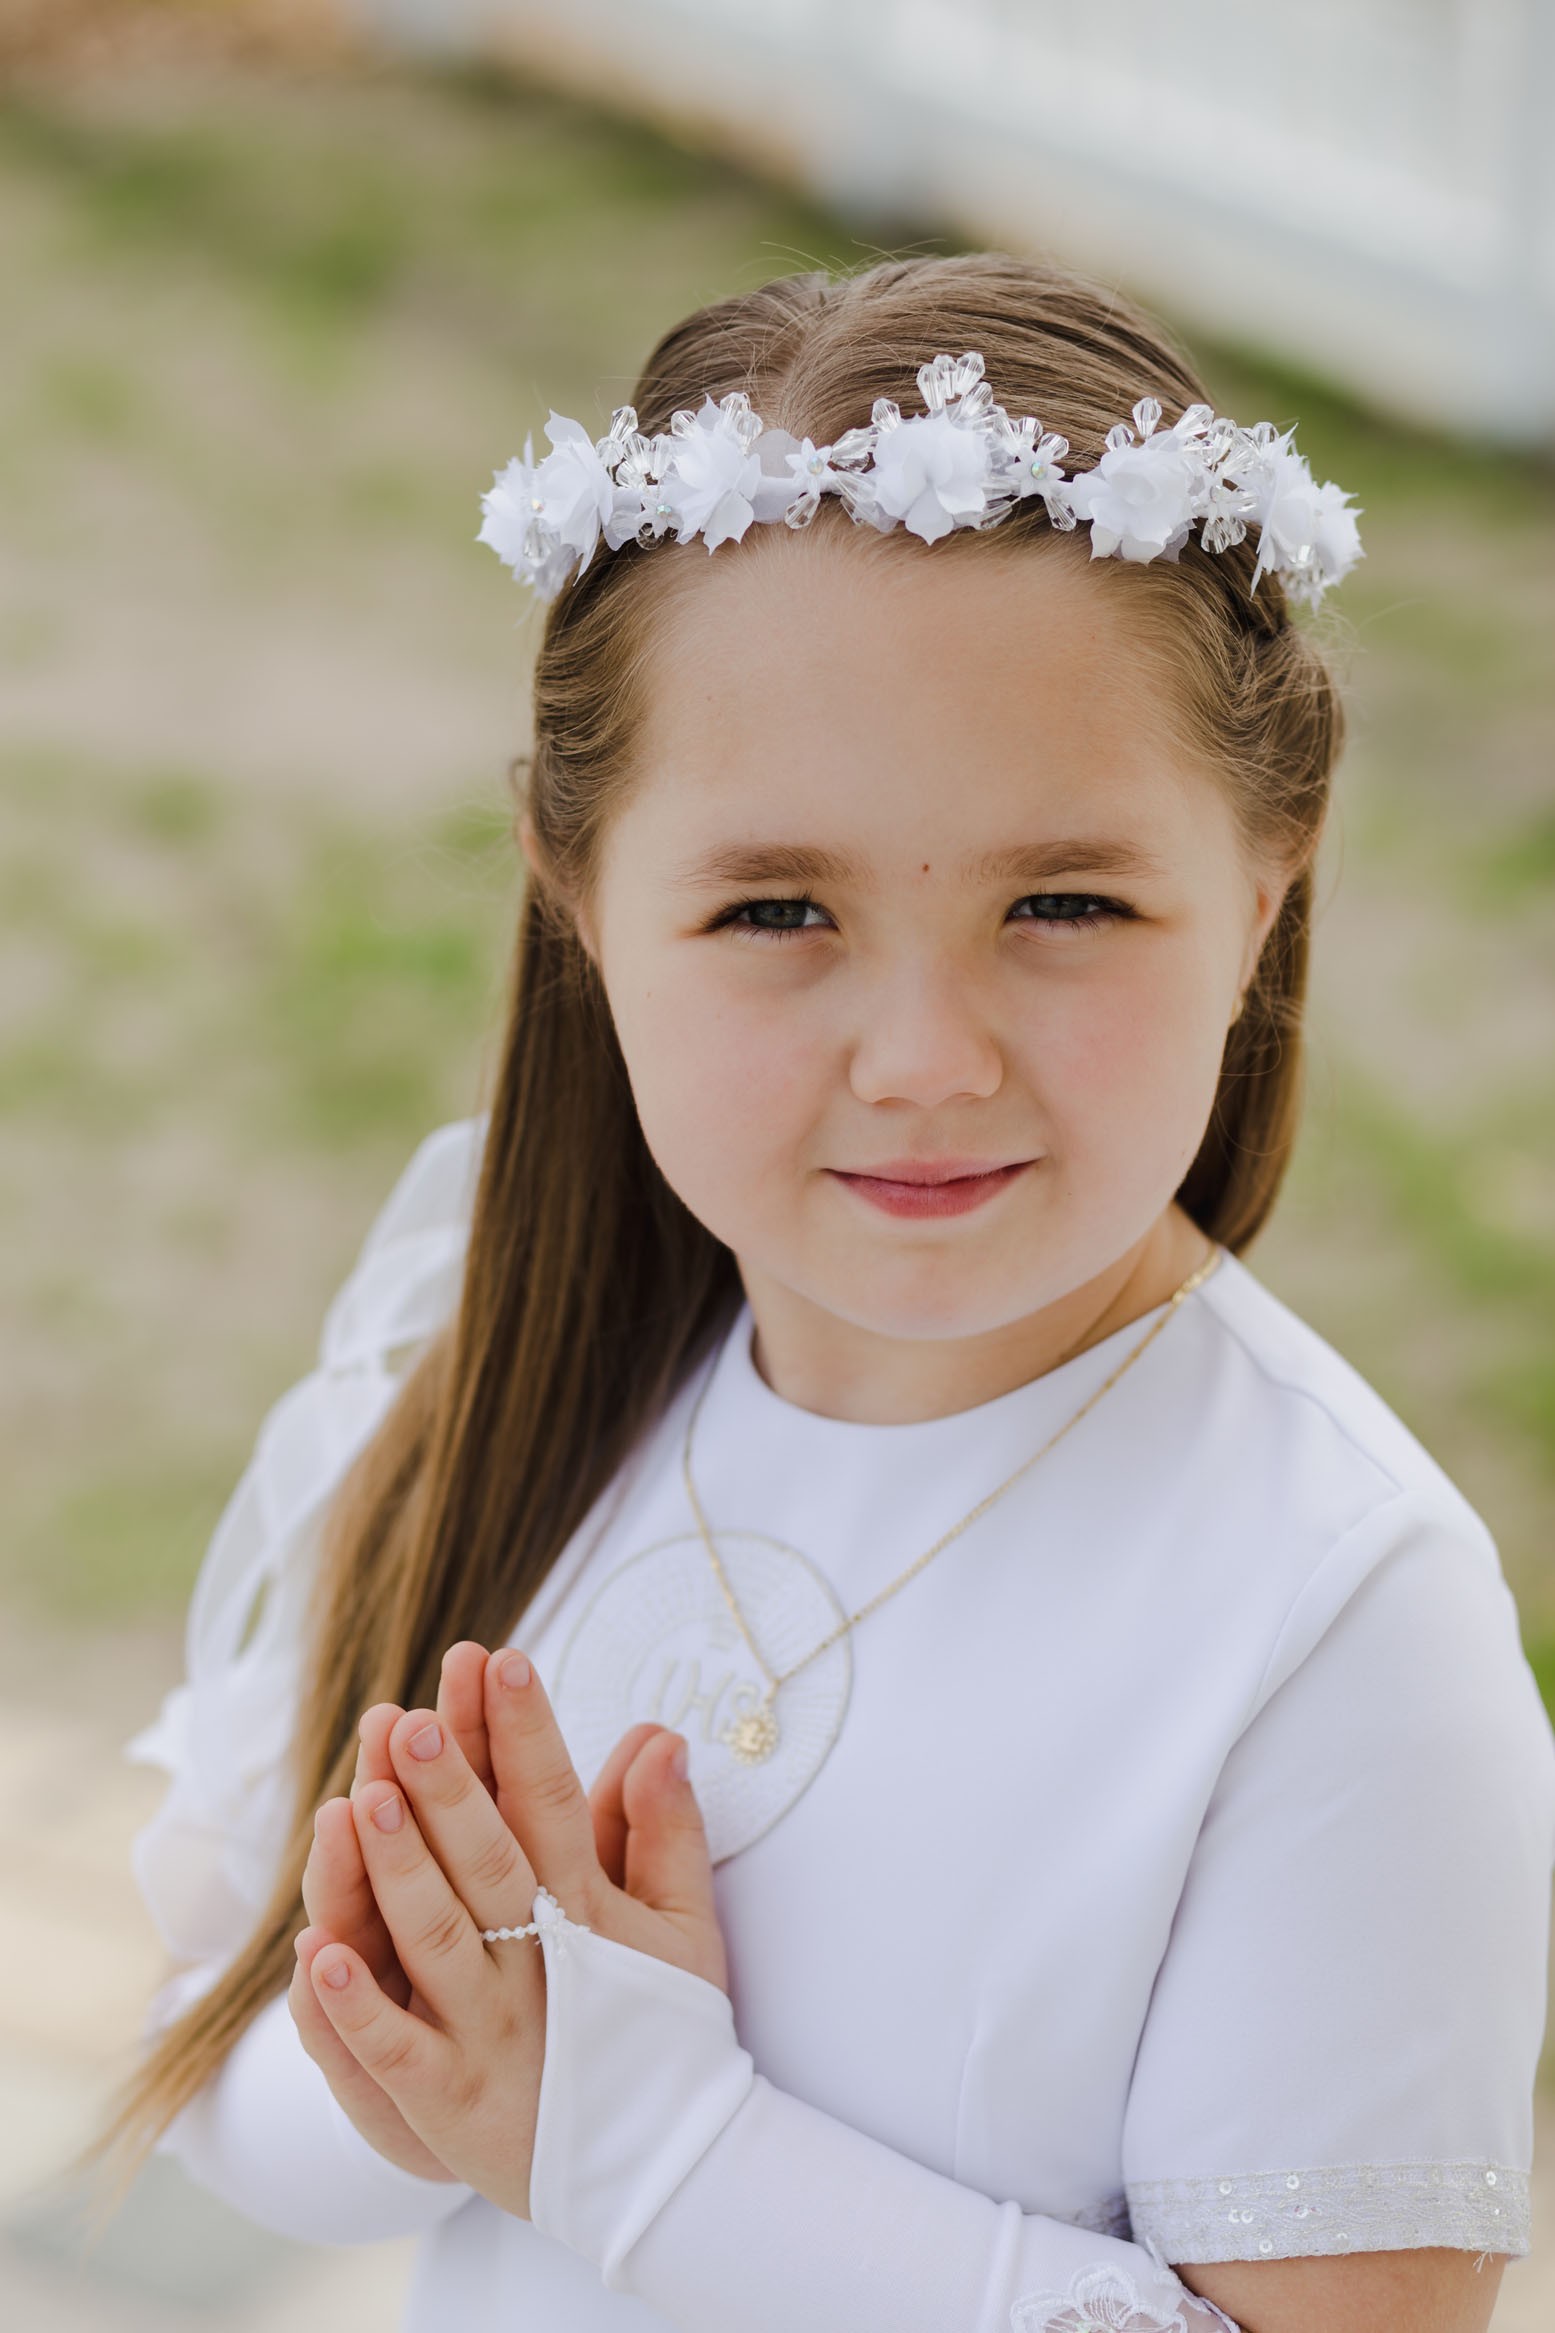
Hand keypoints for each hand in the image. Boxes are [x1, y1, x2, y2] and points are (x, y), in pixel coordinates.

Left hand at [301, 1644, 727, 2217]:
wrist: (665, 2170)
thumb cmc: (662, 2032)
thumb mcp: (683, 1928)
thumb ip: (665, 1830)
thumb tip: (661, 1736)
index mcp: (591, 1915)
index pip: (557, 1805)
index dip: (529, 1733)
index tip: (505, 1660)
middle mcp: (540, 1969)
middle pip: (487, 1862)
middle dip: (449, 1787)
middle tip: (415, 1715)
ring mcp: (493, 2036)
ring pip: (435, 1941)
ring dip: (396, 1871)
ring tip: (364, 1798)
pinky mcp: (451, 2104)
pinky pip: (394, 2052)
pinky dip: (354, 2008)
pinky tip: (313, 1951)